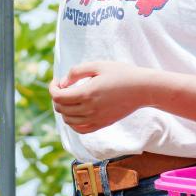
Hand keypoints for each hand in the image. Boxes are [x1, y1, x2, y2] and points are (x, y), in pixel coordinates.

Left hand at [48, 62, 165, 134]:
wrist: (142, 89)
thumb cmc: (121, 73)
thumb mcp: (97, 65)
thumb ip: (76, 72)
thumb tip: (63, 83)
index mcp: (87, 94)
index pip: (58, 98)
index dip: (52, 88)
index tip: (57, 81)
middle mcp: (90, 110)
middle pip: (61, 109)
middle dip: (57, 97)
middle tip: (63, 86)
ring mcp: (96, 119)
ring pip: (68, 121)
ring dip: (64, 110)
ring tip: (70, 97)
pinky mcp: (102, 124)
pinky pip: (80, 130)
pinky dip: (73, 123)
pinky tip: (76, 111)